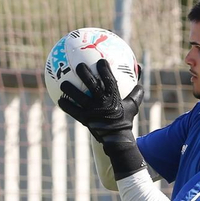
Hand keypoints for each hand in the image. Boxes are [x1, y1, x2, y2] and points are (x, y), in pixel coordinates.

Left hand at [56, 58, 145, 179]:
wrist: (117, 140)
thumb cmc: (125, 119)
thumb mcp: (133, 105)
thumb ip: (136, 90)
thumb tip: (140, 72)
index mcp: (114, 98)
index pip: (109, 80)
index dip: (104, 69)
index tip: (100, 61)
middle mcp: (102, 103)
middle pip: (92, 85)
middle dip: (84, 73)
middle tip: (79, 65)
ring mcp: (92, 112)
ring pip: (78, 97)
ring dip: (69, 89)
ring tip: (63, 83)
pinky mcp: (84, 119)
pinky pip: (72, 110)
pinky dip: (66, 105)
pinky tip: (59, 100)